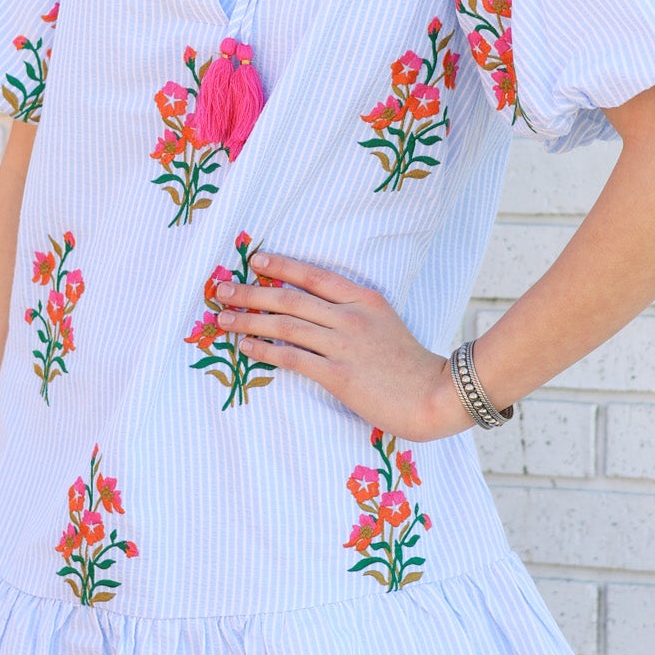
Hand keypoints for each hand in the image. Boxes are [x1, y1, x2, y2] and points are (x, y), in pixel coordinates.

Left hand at [216, 249, 474, 441]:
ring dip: (248, 320)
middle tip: (221, 288)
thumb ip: (351, 311)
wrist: (433, 395)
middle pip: (290, 297)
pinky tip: (245, 346)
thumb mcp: (383, 321)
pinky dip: (264, 349)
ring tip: (223, 318)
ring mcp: (343, 345)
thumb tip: (310, 309)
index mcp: (364, 298)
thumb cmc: (407, 363)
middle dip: (251, 291)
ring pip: (285, 325)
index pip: (313, 275)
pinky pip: (291, 357)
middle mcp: (350, 316)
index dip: (281, 265)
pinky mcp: (337, 374)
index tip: (254, 260)